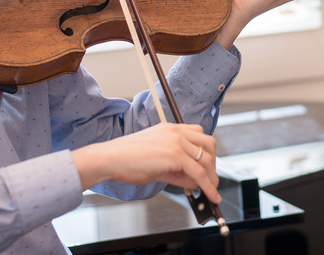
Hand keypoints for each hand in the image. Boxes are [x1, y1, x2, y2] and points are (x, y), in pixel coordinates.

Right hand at [71, 123, 220, 203]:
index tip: (207, 167)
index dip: (206, 152)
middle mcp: (176, 131)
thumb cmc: (127, 159)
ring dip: (211, 177)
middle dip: (212, 163)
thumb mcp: (157, 162)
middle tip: (210, 180)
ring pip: (206, 159)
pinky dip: (208, 186)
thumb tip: (192, 181)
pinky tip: (210, 195)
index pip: (199, 135)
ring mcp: (176, 142)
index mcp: (171, 128)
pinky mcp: (175, 155)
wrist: (110, 159)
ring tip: (210, 191)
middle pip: (208, 144)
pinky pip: (198, 172)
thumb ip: (176, 170)